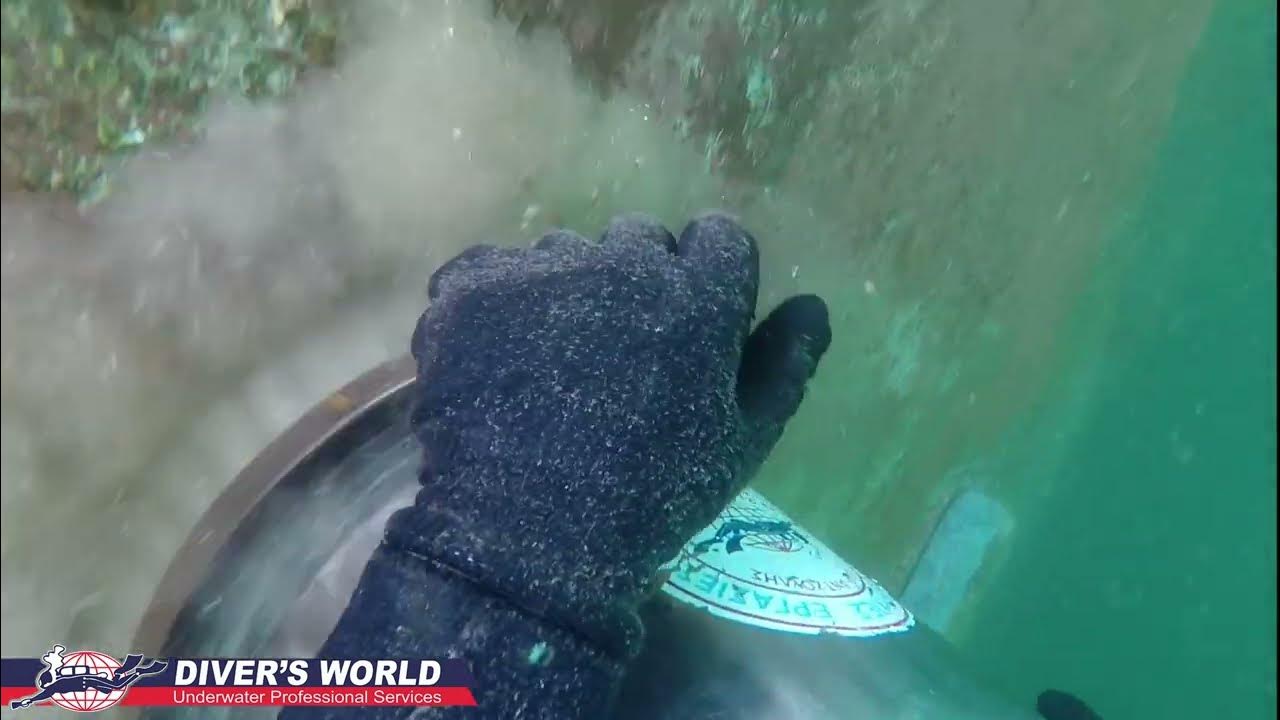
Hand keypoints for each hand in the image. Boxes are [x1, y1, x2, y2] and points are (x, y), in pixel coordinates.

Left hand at [387, 212, 830, 658]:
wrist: (523, 535)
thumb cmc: (649, 497)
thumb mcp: (739, 444)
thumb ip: (783, 366)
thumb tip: (813, 304)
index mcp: (700, 298)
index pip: (721, 237)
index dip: (709, 278)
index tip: (691, 325)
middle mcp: (624, 264)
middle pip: (640, 240)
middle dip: (638, 282)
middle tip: (617, 355)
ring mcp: (542, 270)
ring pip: (567, 253)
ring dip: (567, 290)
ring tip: (549, 365)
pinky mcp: (473, 286)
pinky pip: (493, 267)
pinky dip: (498, 302)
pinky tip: (499, 358)